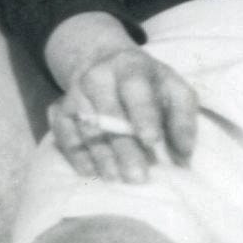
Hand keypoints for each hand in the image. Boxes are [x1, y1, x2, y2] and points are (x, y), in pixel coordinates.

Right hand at [47, 45, 198, 182]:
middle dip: (124, 148)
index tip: (153, 140)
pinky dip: (77, 156)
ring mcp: (74, 93)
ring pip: (87, 129)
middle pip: (109, 114)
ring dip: (102, 157)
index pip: (135, 86)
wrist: (105, 63)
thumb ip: (183, 117)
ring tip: (118, 179)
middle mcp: (97, 75)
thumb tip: (184, 155)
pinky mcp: (58, 111)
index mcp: (130, 64)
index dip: (143, 113)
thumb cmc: (148, 84)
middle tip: (138, 176)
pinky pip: (63, 136)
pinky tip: (91, 171)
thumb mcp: (173, 88)